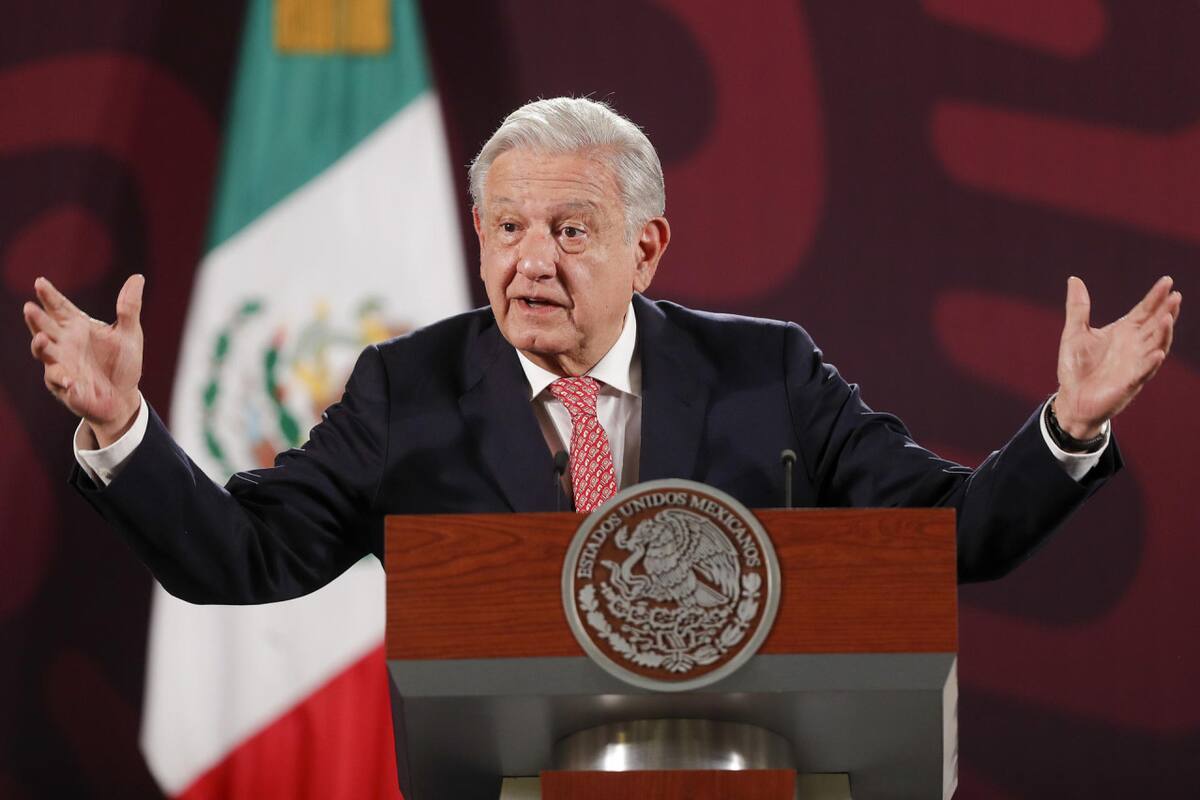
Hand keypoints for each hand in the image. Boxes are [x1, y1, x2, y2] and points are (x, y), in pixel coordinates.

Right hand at [23, 275, 144, 446]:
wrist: (123, 396)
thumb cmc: (122, 363)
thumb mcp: (129, 334)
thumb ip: (129, 307)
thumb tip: (137, 277)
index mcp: (77, 327)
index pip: (59, 307)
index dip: (49, 296)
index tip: (40, 282)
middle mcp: (64, 344)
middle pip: (45, 328)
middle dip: (37, 319)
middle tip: (30, 308)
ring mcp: (61, 365)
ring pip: (44, 354)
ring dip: (40, 346)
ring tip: (41, 339)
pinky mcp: (66, 387)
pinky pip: (60, 383)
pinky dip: (62, 380)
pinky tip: (69, 381)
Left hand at [1055, 275, 1181, 438]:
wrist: (1071, 398)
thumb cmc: (1075, 366)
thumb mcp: (1074, 332)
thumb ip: (1078, 307)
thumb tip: (1074, 279)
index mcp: (1123, 332)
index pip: (1144, 310)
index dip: (1156, 297)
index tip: (1167, 281)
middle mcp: (1134, 345)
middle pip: (1155, 325)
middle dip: (1166, 311)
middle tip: (1176, 296)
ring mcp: (1135, 364)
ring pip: (1155, 346)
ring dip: (1163, 333)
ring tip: (1168, 317)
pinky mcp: (1129, 383)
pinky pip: (1143, 372)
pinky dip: (1150, 363)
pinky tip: (1157, 353)